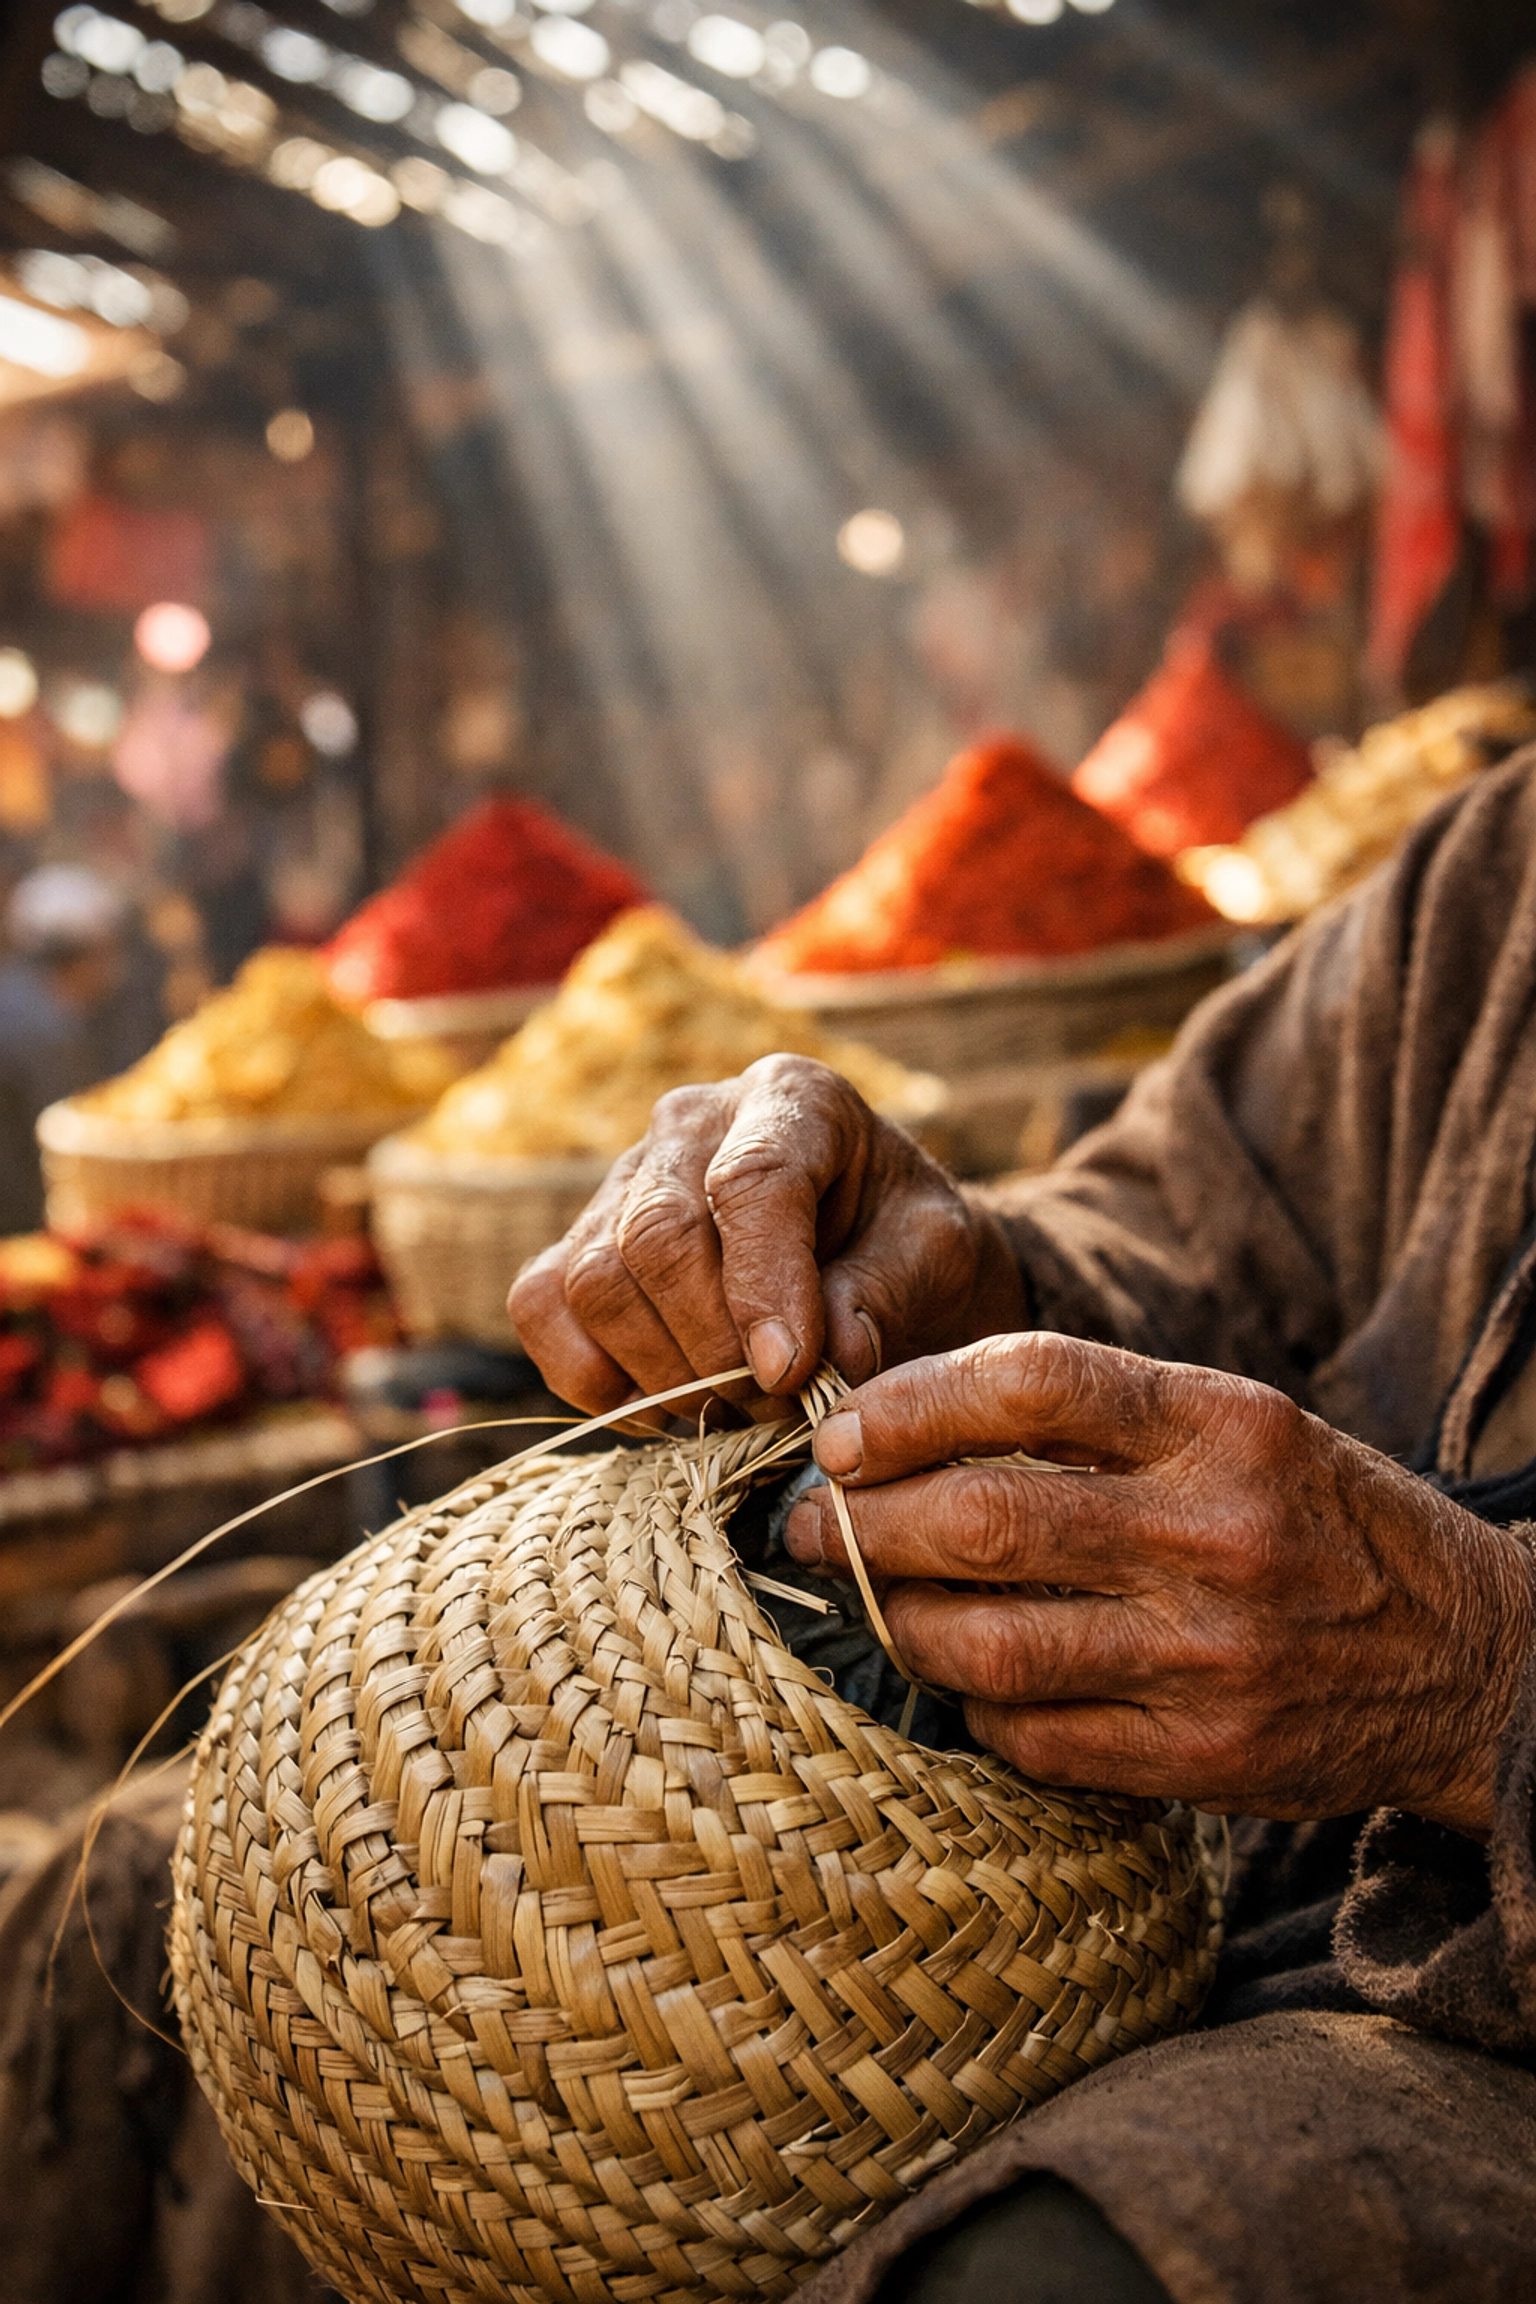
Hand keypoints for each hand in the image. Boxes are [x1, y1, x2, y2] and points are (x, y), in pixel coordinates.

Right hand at [508, 1056, 1025, 1414]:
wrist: (876, 1250)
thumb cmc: (907, 1243)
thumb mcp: (935, 1255)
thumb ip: (886, 1291)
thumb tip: (829, 1357)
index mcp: (792, 1098)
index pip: (751, 1179)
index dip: (763, 1284)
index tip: (790, 1372)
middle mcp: (690, 1122)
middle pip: (657, 1236)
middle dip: (714, 1347)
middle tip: (776, 1407)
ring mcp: (622, 1181)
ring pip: (595, 1280)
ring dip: (663, 1374)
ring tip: (737, 1410)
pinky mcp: (575, 1243)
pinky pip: (541, 1307)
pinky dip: (593, 1378)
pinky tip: (666, 1409)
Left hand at [785, 1332, 1534, 1837]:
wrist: (1469, 1663)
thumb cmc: (1320, 1519)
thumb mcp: (1239, 1425)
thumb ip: (1097, 1416)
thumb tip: (907, 1423)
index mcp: (1224, 1424)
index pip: (1030, 1382)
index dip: (908, 1403)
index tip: (843, 1431)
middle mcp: (1216, 1535)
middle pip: (983, 1520)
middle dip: (862, 1522)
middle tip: (809, 1521)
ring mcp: (1209, 1659)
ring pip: (986, 1644)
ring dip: (895, 1619)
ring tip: (869, 1598)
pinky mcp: (1203, 1760)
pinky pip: (1033, 1738)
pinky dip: (972, 1707)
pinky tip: (963, 1677)